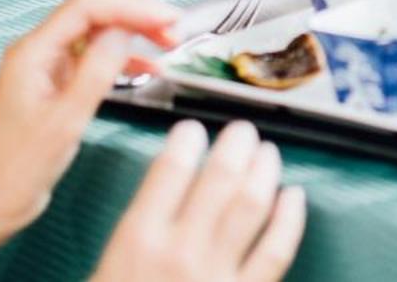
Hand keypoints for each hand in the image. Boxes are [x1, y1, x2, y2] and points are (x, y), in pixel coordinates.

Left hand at [0, 0, 178, 238]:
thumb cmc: (20, 166)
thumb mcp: (66, 121)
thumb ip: (96, 72)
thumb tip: (124, 33)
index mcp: (34, 51)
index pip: (88, 5)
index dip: (131, 5)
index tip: (166, 18)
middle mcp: (40, 49)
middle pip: (95, 11)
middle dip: (136, 13)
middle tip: (174, 28)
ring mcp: (48, 64)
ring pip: (98, 31)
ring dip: (134, 32)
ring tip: (169, 41)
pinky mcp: (57, 81)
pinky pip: (95, 56)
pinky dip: (124, 58)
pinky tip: (150, 68)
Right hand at [92, 121, 305, 281]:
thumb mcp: (102, 276)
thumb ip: (132, 241)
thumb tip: (159, 203)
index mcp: (137, 241)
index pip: (168, 171)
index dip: (186, 141)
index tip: (193, 129)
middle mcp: (180, 251)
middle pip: (218, 180)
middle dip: (234, 146)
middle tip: (242, 129)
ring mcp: (217, 276)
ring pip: (251, 206)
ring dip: (264, 171)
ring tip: (268, 152)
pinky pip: (276, 252)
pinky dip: (289, 220)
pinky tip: (294, 199)